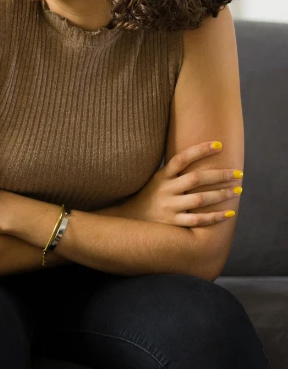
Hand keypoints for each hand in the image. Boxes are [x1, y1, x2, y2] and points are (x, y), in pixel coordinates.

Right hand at [123, 141, 242, 226]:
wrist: (131, 220)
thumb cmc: (150, 197)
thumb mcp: (157, 180)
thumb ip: (175, 171)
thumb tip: (200, 155)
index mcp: (161, 177)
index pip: (181, 159)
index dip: (200, 150)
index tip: (220, 145)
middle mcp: (165, 190)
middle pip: (196, 179)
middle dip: (220, 175)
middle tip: (238, 172)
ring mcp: (169, 207)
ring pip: (200, 200)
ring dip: (221, 194)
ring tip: (238, 190)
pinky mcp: (173, 223)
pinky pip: (198, 220)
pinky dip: (215, 217)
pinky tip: (230, 213)